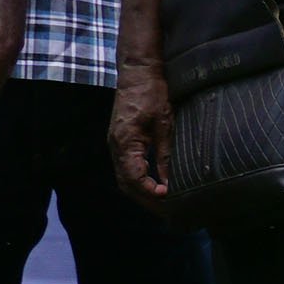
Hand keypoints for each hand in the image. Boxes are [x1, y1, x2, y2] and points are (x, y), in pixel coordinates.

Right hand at [109, 61, 170, 205]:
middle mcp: (115, 146)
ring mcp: (115, 144)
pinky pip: (126, 167)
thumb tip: (169, 182)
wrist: (137, 73)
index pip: (134, 178)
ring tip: (162, 202)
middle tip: (168, 210)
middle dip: (146, 199)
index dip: (150, 192)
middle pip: (126, 183)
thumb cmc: (152, 94)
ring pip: (124, 177)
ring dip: (141, 192)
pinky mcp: (119, 141)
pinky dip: (138, 180)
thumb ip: (165, 155)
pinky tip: (153, 184)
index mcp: (125, 142)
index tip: (169, 198)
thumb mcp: (165, 124)